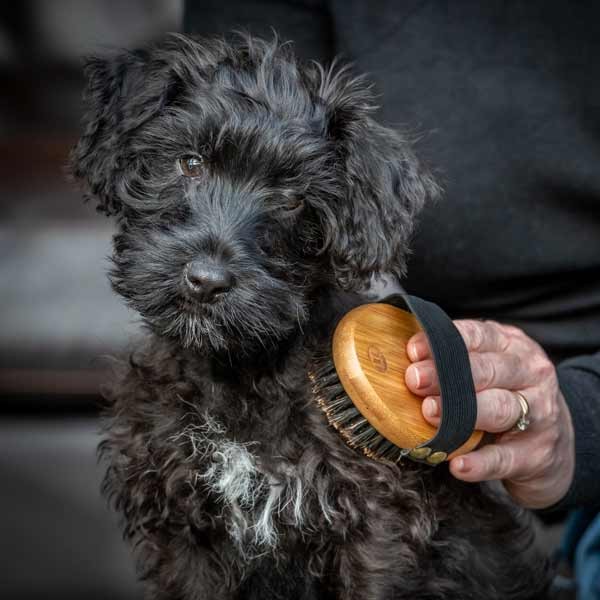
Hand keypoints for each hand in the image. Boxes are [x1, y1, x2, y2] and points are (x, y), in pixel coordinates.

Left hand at [405, 319, 574, 508]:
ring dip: (463, 412)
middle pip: (487, 370)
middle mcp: (531, 374)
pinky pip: (505, 458)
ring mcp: (539, 414)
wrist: (559, 443)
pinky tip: (458, 465)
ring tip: (429, 413)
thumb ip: (455, 360)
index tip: (412, 351)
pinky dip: (481, 462)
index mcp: (512, 346)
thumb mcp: (489, 368)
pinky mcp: (538, 454)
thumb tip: (404, 360)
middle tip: (413, 380)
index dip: (443, 342)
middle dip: (447, 374)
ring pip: (501, 408)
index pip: (478, 335)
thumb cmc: (506, 396)